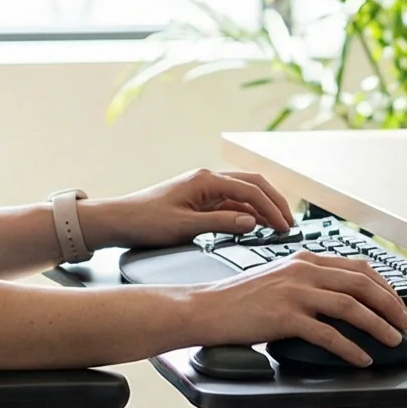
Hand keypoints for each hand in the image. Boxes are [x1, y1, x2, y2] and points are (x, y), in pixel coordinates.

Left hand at [83, 168, 294, 249]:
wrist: (117, 220)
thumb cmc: (144, 221)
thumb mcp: (184, 227)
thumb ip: (221, 223)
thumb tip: (251, 222)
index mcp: (205, 180)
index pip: (251, 190)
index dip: (271, 208)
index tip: (285, 226)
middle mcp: (207, 180)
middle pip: (253, 185)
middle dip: (274, 203)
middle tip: (289, 223)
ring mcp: (203, 189)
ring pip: (243, 194)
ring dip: (262, 208)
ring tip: (277, 227)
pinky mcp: (199, 200)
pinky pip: (230, 202)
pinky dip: (246, 213)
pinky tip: (254, 226)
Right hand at [191, 251, 406, 366]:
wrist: (206, 308)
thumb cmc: (238, 299)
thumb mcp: (278, 278)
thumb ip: (306, 281)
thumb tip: (338, 299)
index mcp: (305, 260)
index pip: (358, 267)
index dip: (385, 286)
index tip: (398, 302)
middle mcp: (303, 271)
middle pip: (362, 284)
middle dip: (391, 305)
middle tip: (405, 323)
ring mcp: (295, 292)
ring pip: (351, 306)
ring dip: (378, 326)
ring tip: (393, 340)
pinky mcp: (285, 316)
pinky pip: (328, 333)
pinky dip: (351, 348)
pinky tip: (361, 358)